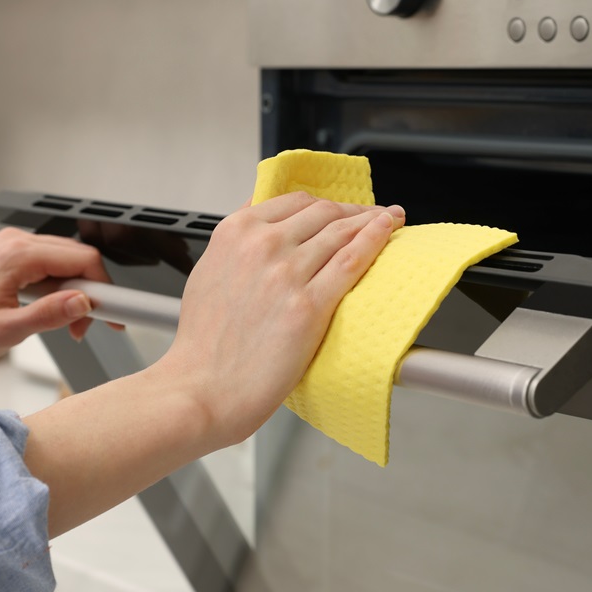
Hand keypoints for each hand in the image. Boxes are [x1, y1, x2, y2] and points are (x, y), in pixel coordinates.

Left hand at [0, 228, 114, 369]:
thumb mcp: (6, 333)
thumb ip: (49, 314)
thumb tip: (83, 303)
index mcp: (14, 255)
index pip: (81, 259)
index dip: (104, 288)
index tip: (113, 314)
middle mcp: (11, 242)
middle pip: (76, 256)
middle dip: (90, 292)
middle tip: (86, 326)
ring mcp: (7, 246)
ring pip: (62, 260)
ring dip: (73, 291)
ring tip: (66, 324)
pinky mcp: (4, 255)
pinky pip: (45, 263)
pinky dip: (56, 286)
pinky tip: (49, 310)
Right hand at [155, 192, 404, 445]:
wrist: (203, 388)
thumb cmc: (204, 344)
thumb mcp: (207, 273)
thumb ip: (236, 245)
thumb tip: (260, 223)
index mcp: (235, 233)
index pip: (294, 202)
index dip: (324, 204)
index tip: (338, 209)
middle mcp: (261, 245)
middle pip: (322, 212)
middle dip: (352, 210)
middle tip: (370, 215)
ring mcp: (287, 273)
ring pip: (341, 232)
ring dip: (372, 221)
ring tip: (388, 220)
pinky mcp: (309, 304)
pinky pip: (352, 260)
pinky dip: (375, 239)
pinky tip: (387, 231)